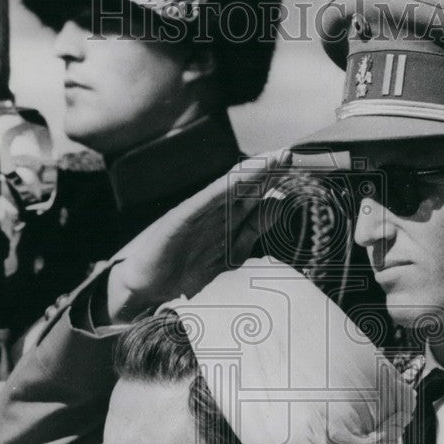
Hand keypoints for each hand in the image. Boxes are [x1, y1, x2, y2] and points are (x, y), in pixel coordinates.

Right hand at [105, 149, 292, 322]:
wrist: (143, 288)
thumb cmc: (181, 273)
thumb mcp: (228, 256)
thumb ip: (250, 233)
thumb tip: (278, 208)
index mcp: (227, 222)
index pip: (257, 197)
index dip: (277, 185)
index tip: (300, 175)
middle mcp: (214, 213)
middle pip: (248, 188)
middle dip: (270, 172)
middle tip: (291, 155)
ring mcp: (198, 214)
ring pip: (231, 189)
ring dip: (253, 173)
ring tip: (275, 159)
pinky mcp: (180, 219)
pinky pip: (205, 201)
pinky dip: (223, 188)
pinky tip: (241, 178)